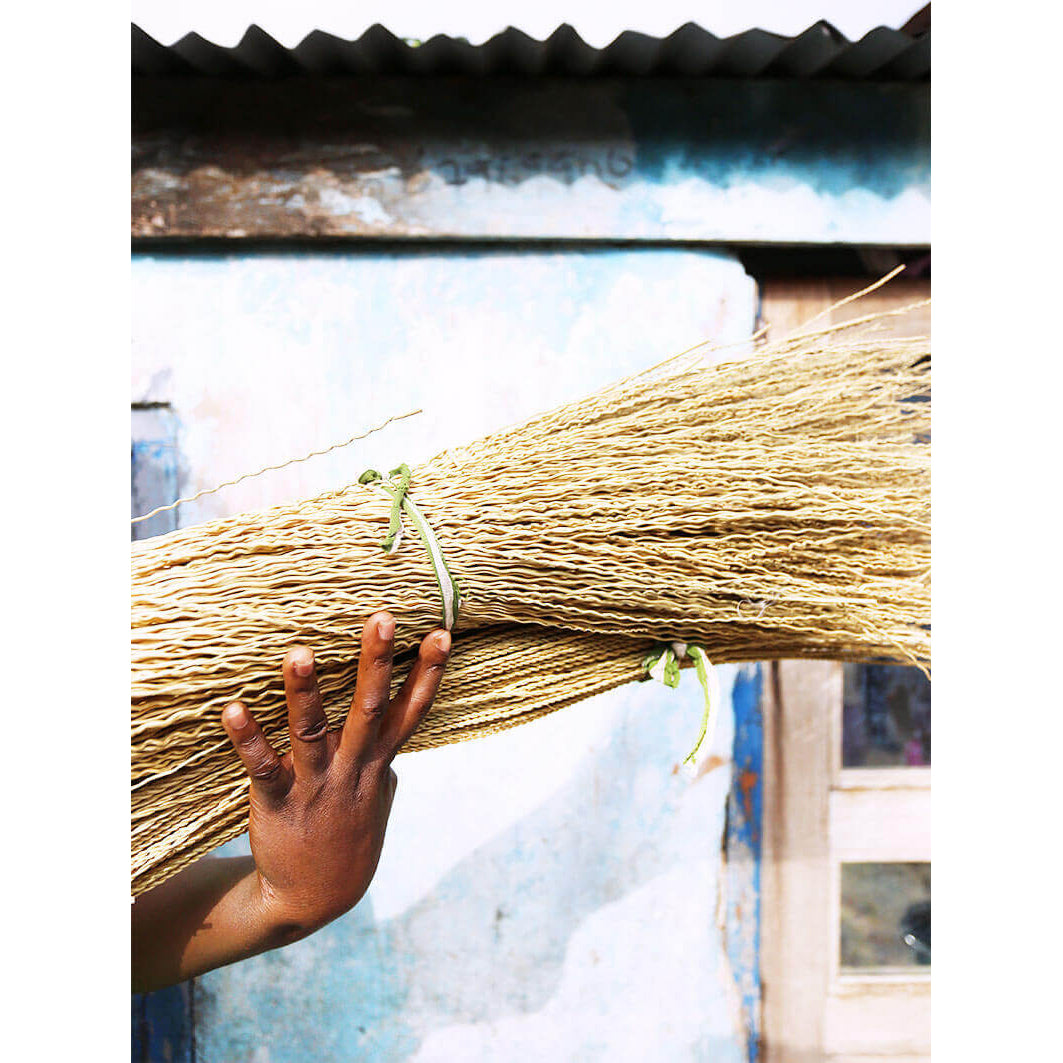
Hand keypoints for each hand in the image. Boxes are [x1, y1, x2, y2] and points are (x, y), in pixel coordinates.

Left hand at [221, 611, 449, 941]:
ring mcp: (317, 786)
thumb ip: (384, 759)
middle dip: (376, 662)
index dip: (428, 674)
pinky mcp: (278, 803)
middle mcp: (352, 768)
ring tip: (298, 652)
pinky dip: (249, 738)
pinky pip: (262, 768)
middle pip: (369, 709)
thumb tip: (392, 730)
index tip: (441, 634)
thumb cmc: (348, 836)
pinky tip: (233, 708)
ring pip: (312, 732)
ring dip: (304, 693)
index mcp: (378, 762)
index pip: (410, 712)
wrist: (314, 899)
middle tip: (380, 617)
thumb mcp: (379, 797)